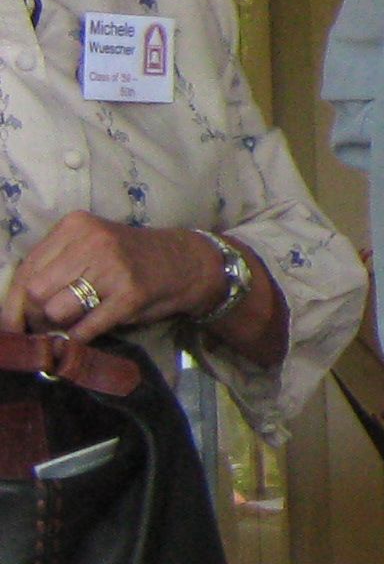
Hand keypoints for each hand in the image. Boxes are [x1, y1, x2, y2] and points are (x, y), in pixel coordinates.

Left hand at [1, 213, 229, 344]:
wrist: (187, 263)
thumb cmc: (129, 258)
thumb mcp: (90, 248)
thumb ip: (54, 267)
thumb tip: (13, 311)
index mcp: (75, 225)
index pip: (26, 270)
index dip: (14, 303)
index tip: (12, 325)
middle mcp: (93, 242)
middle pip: (36, 291)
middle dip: (37, 314)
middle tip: (48, 323)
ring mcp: (113, 268)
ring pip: (57, 310)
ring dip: (59, 326)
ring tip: (71, 325)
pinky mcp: (130, 295)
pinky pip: (86, 327)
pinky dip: (79, 337)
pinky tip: (85, 334)